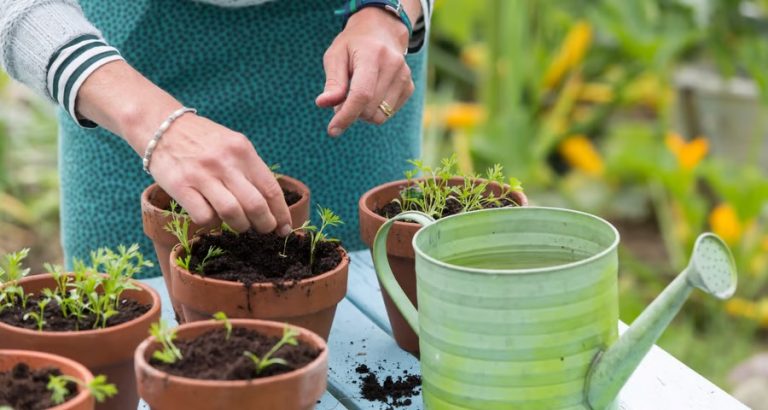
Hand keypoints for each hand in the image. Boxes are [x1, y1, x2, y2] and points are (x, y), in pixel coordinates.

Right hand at [147, 114, 291, 233]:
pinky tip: (213, 216)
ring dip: (241, 226)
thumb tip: (271, 204)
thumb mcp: (232, 144)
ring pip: (233, 214)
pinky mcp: (180, 186)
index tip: (285, 227)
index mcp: (242, 150)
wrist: (161, 125)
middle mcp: (225, 162)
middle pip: (255, 205)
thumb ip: (250, 169)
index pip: (271, 188)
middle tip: (265, 230)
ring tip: (240, 226)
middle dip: (265, 224)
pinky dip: (213, 223)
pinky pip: (205, 216)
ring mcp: (202, 174)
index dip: (282, 213)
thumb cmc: (203, 140)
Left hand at [316, 6, 418, 136]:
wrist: (382, 31)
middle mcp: (393, 65)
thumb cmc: (353, 45)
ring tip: (357, 93)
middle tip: (342, 97)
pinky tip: (371, 92)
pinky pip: (388, 114)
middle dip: (351, 111)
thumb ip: (333, 82)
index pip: (361, 94)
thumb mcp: (335, 56)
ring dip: (363, 113)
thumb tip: (323, 104)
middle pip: (369, 109)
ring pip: (379, 116)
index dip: (346, 115)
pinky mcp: (409, 87)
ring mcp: (404, 77)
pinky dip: (374, 110)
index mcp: (372, 54)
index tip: (332, 130)